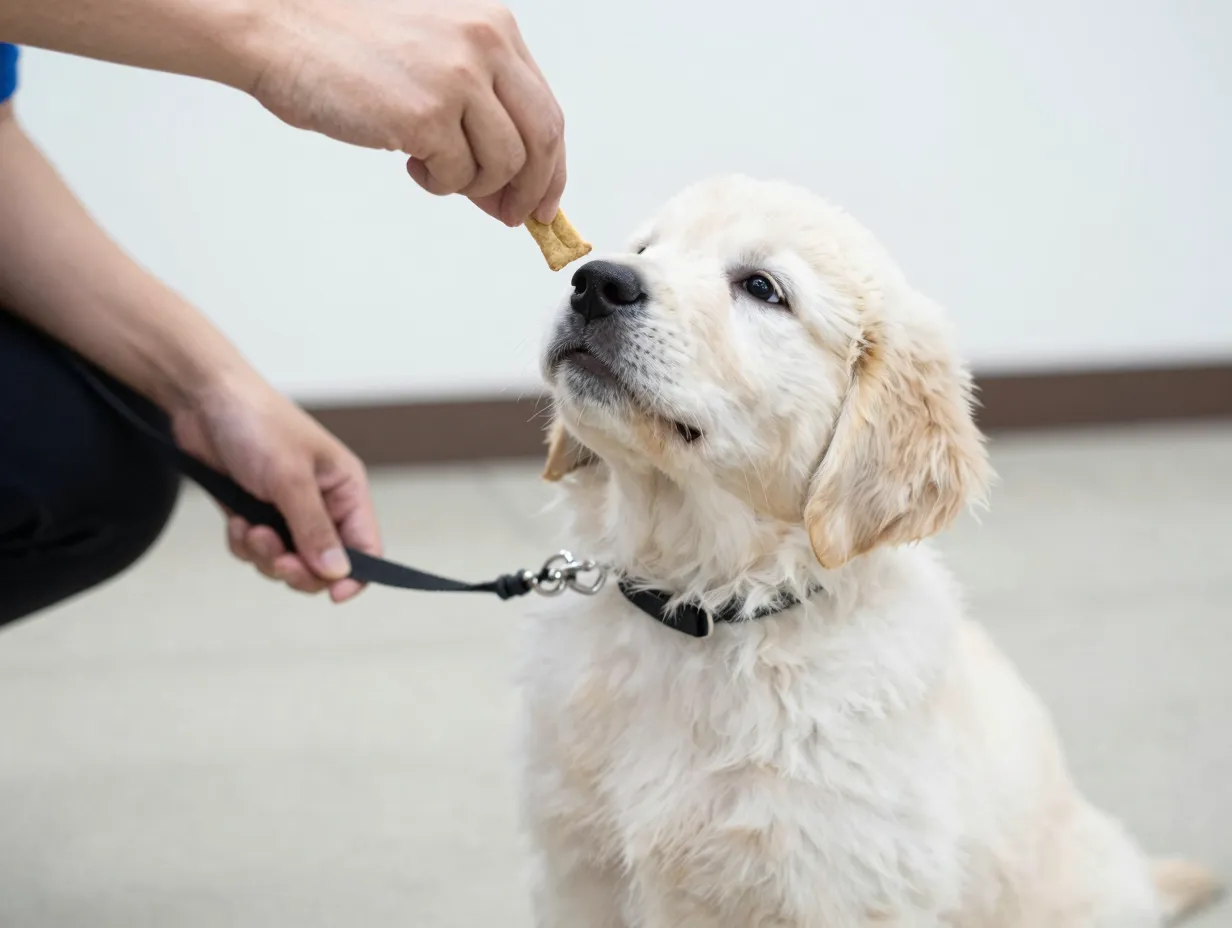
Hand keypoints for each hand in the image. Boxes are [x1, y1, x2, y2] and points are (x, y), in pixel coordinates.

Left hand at [170, 366, 381, 602]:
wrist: (202, 399)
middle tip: (277, 559)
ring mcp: (286, 511)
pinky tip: (236, 519)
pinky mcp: (254, 514)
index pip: (366, 546)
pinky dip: (245, 543)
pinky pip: (256, 551)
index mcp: (345, 490)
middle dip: (298, 568)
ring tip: (250, 527)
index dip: (355, 575)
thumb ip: (315, 530)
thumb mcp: (290, 480)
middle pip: (324, 564)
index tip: (334, 594)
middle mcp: (321, 504)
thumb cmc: (258, 424)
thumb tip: (339, 573)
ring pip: (287, 562)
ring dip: (265, 554)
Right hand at [249, 0, 566, 225]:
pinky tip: (409, 162)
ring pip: (503, 165)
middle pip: (542, 141)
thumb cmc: (344, 41)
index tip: (543, 199)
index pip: (547, 109)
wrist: (277, 23)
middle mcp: (484, 45)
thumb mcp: (433, 54)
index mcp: (492, 26)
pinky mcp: (426, 114)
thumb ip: (480, 106)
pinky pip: (457, 176)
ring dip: (473, 186)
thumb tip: (511, 183)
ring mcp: (457, 79)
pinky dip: (438, 183)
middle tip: (511, 216)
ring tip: (435, 169)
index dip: (550, 166)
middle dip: (531, 191)